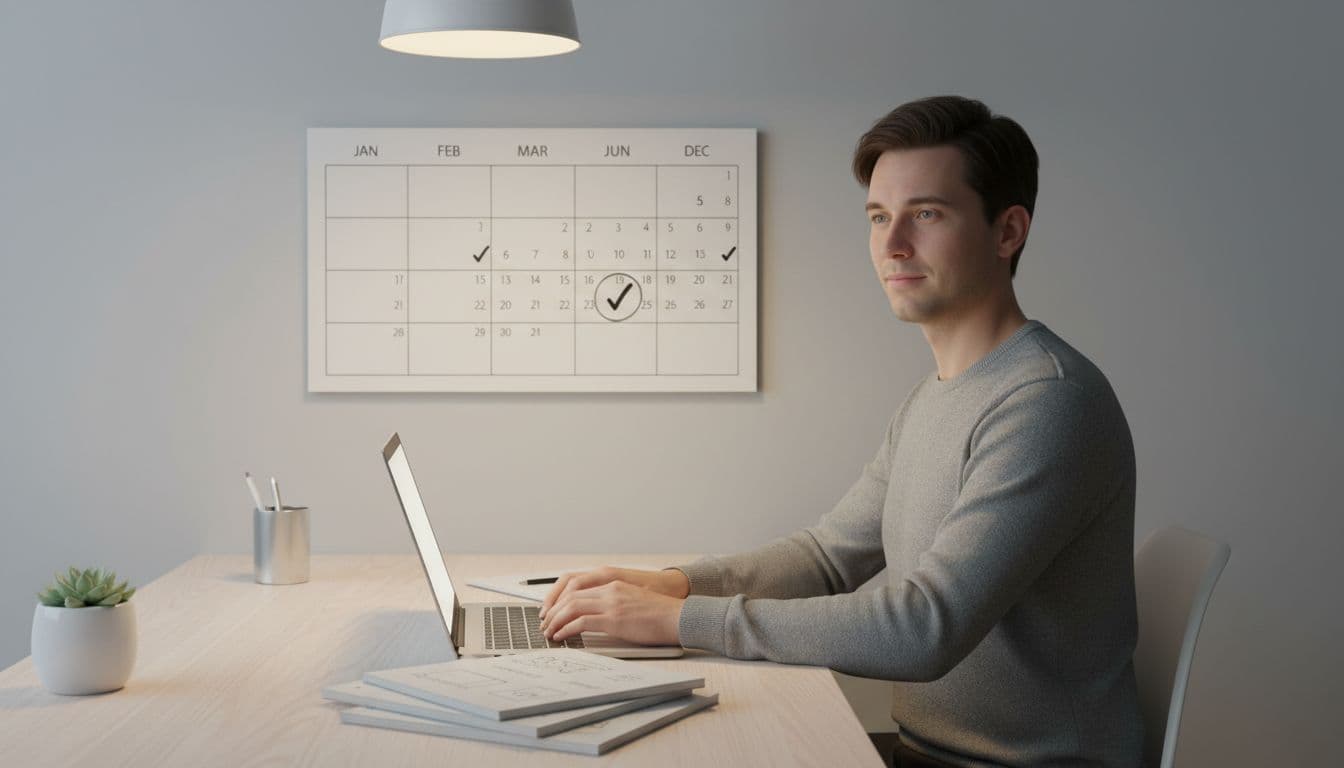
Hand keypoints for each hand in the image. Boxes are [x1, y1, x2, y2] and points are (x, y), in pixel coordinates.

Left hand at [539, 567, 688, 619]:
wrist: (678, 617)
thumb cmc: (660, 614)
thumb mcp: (632, 601)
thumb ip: (613, 603)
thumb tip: (594, 618)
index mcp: (613, 583)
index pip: (575, 586)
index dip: (558, 598)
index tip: (551, 610)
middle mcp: (609, 590)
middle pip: (569, 596)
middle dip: (553, 611)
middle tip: (545, 624)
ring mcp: (611, 603)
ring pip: (571, 607)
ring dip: (556, 621)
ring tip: (549, 632)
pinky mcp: (614, 619)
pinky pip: (581, 622)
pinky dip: (567, 629)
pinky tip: (561, 636)